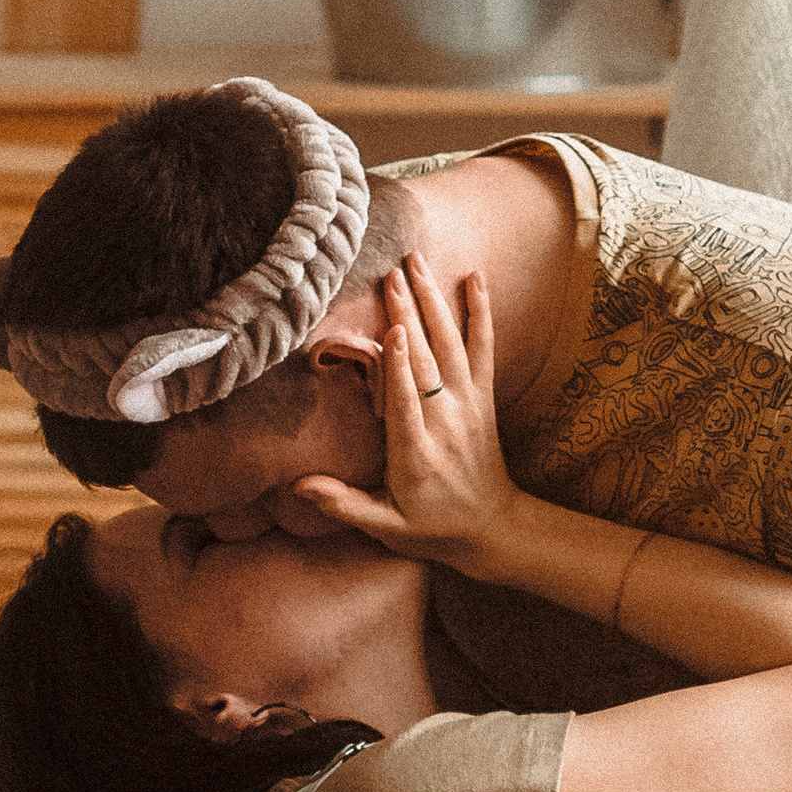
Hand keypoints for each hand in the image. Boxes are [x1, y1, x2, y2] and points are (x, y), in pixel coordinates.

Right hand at [293, 261, 520, 566]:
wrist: (492, 528)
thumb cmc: (433, 527)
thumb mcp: (386, 526)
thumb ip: (344, 504)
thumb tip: (299, 488)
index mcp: (417, 453)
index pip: (407, 402)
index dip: (401, 366)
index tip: (393, 330)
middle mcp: (446, 423)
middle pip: (428, 362)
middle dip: (410, 315)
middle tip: (392, 274)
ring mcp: (468, 406)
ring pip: (453, 345)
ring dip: (435, 301)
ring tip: (416, 263)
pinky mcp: (482, 397)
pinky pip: (485, 348)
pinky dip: (481, 311)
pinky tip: (476, 278)